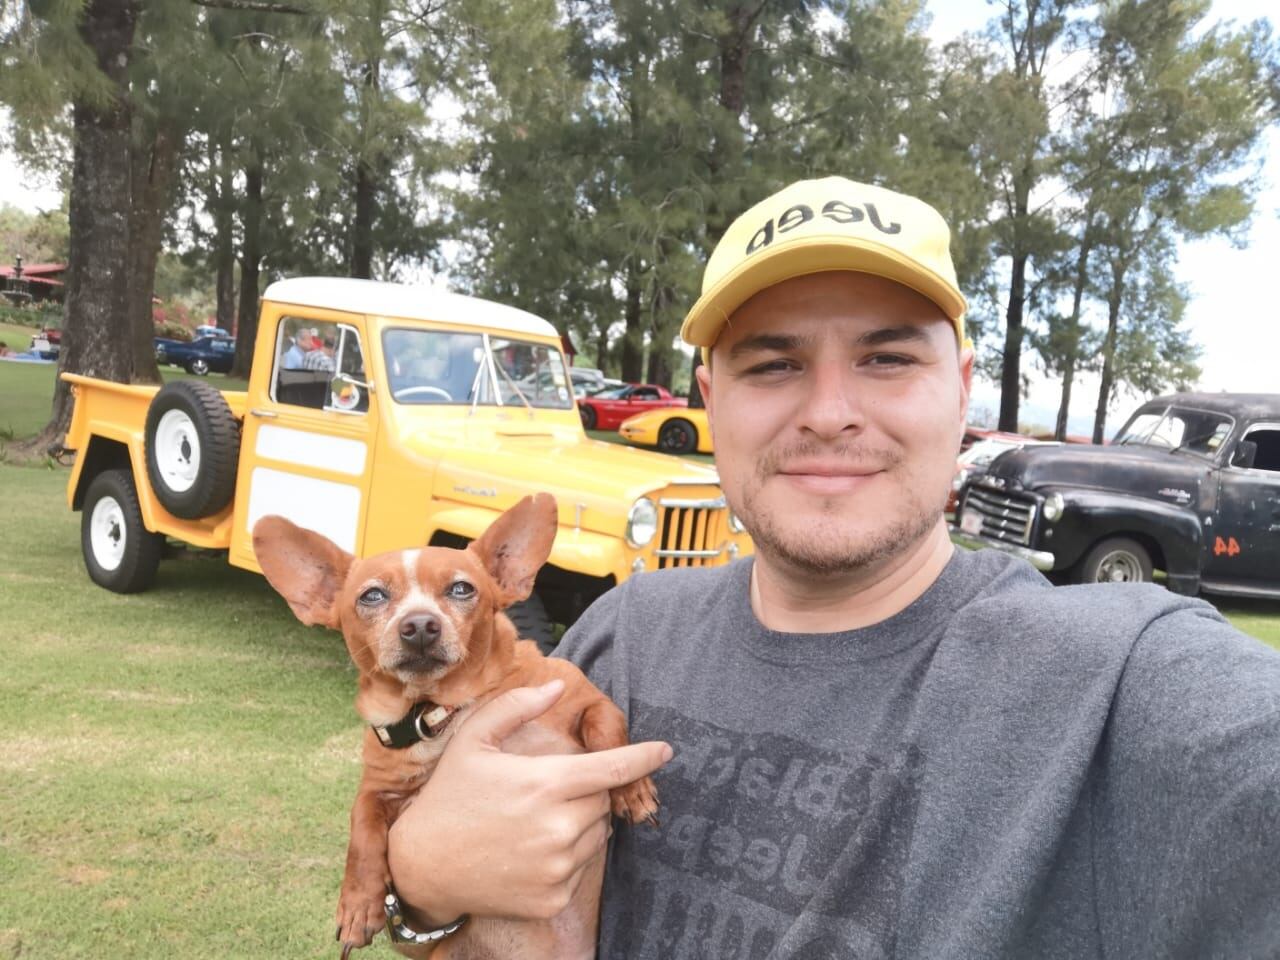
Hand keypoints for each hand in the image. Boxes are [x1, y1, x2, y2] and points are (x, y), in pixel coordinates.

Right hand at [387, 679, 672, 922]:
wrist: (421, 865)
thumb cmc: (449, 796)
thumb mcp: (473, 741)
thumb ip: (516, 707)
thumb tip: (555, 686)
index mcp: (545, 783)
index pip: (613, 769)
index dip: (644, 758)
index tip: (667, 751)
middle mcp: (559, 827)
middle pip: (602, 801)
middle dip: (587, 791)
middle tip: (547, 791)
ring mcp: (557, 867)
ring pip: (596, 835)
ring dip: (579, 823)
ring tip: (533, 822)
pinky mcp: (553, 897)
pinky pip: (580, 868)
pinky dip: (566, 857)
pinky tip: (529, 851)